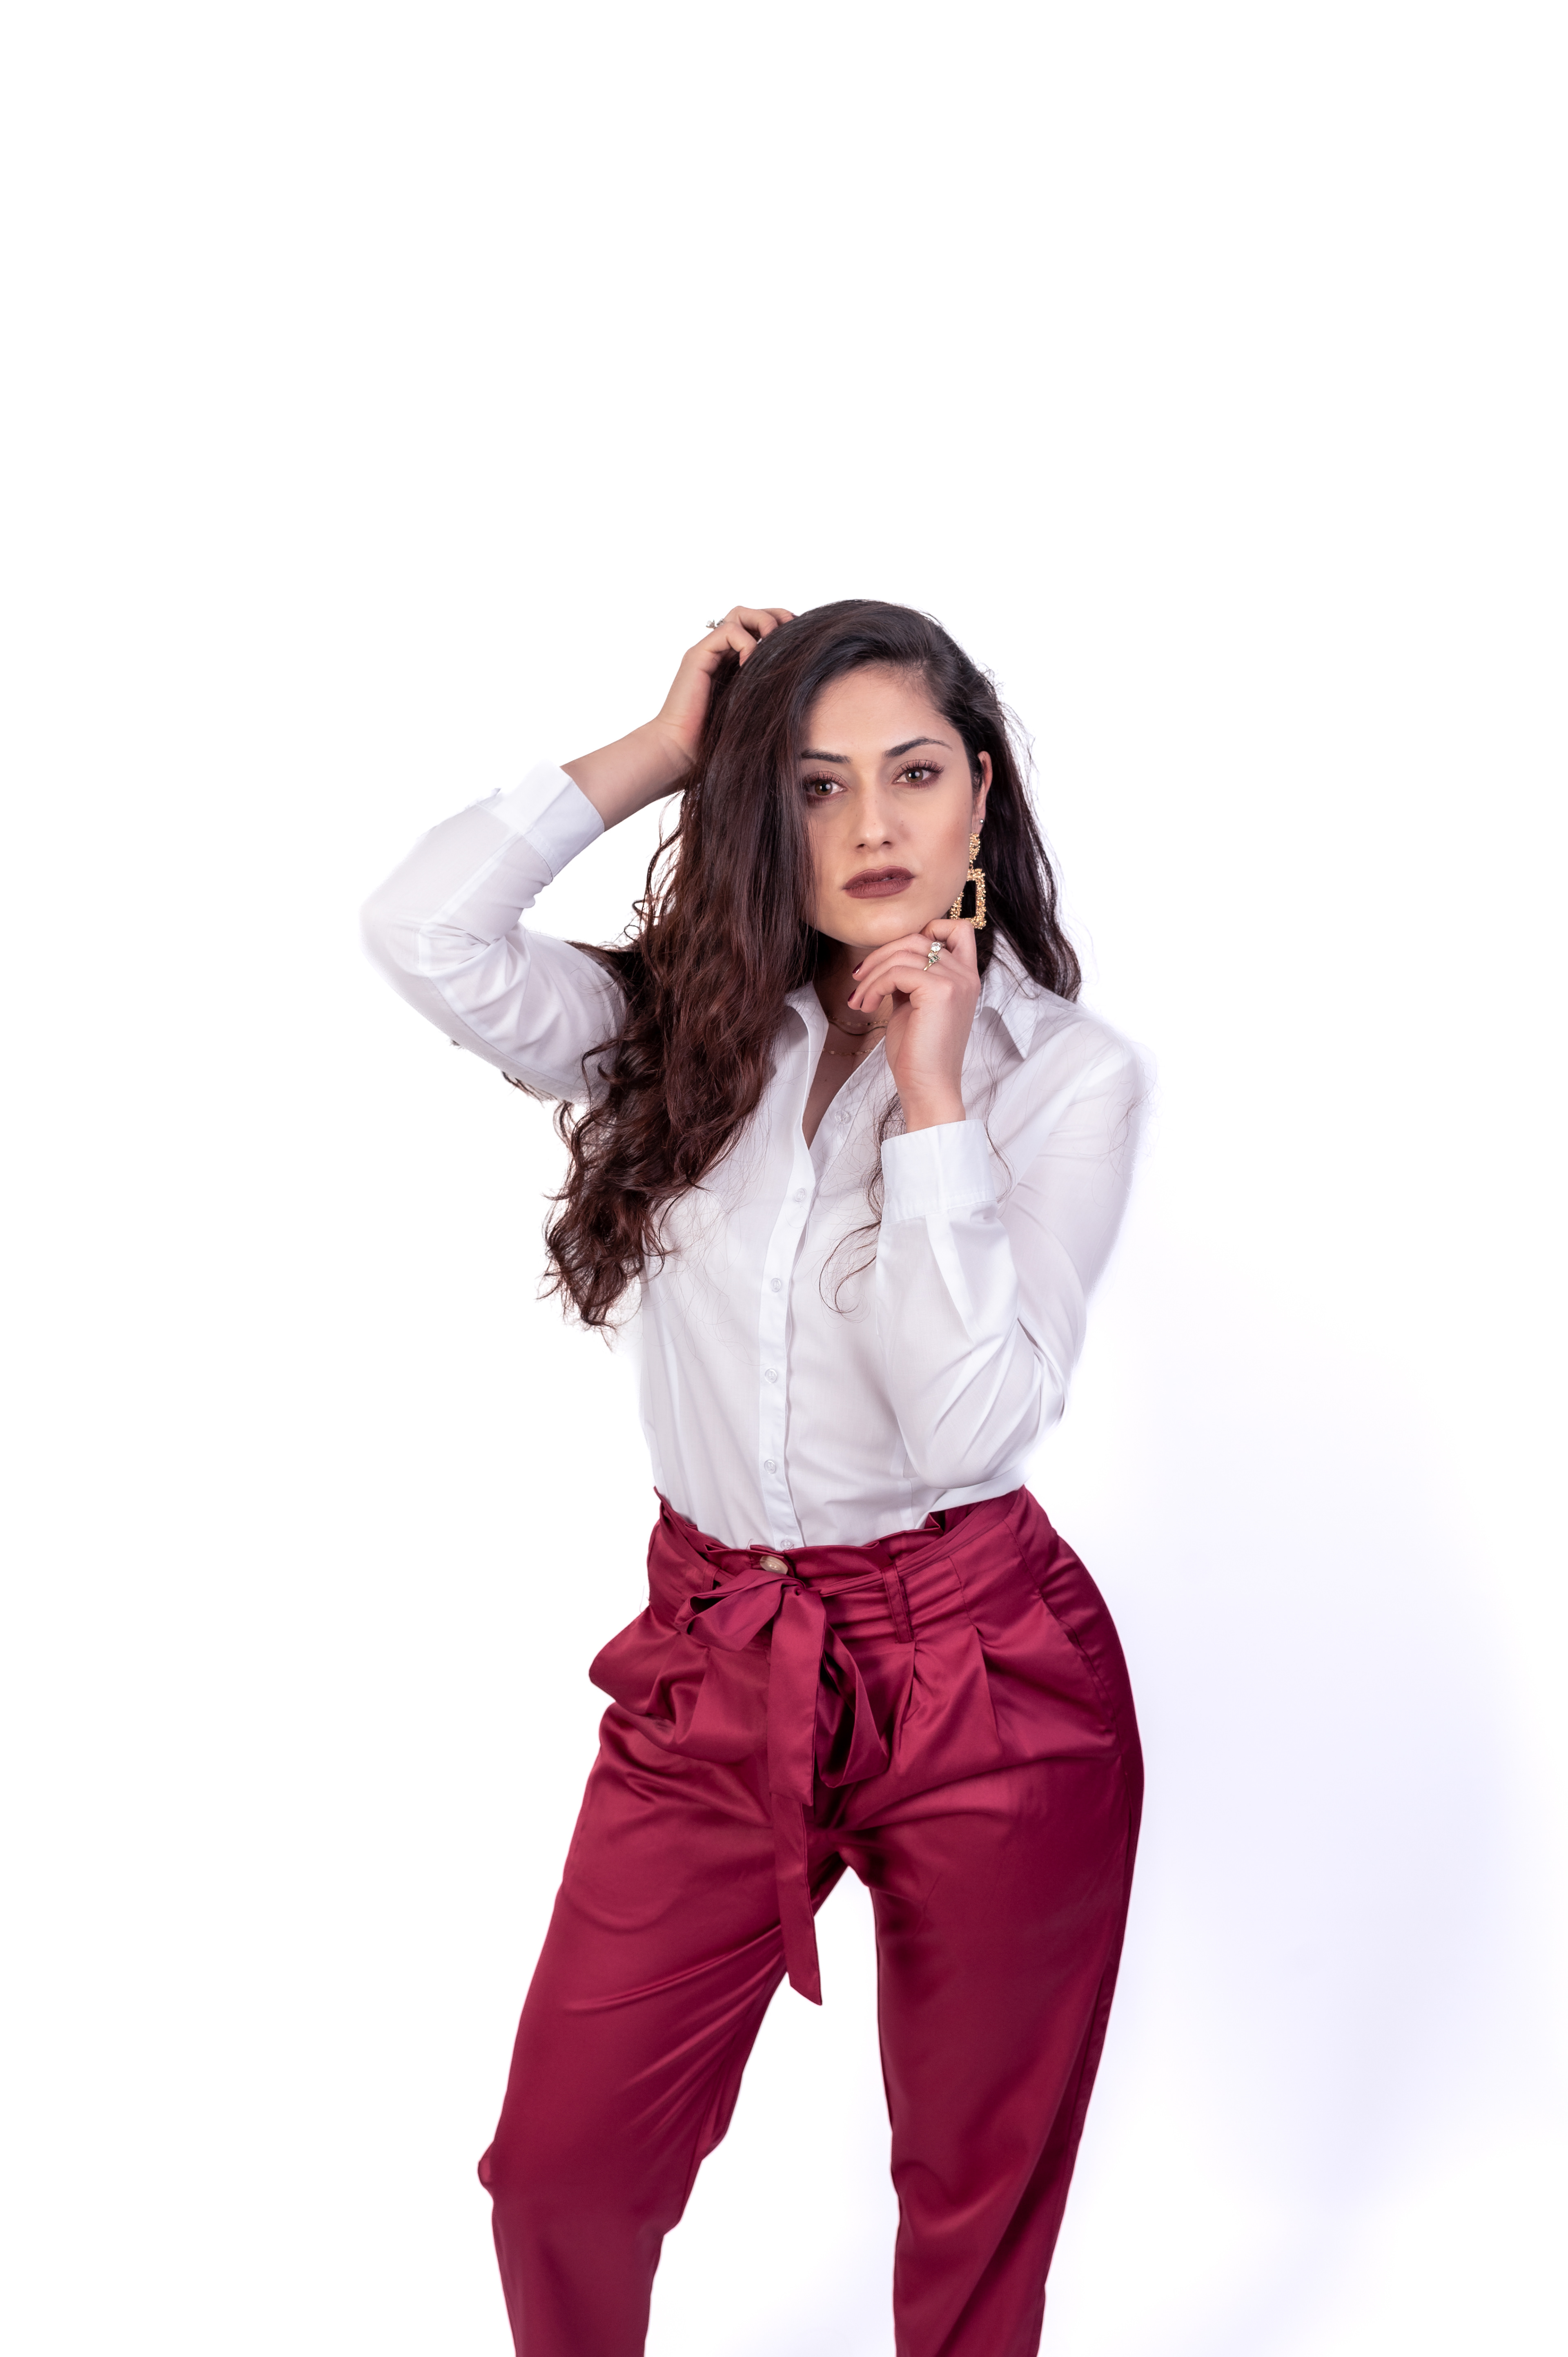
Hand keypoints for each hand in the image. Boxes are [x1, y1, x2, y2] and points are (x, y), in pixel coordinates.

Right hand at [652, 605, 795, 770]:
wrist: (681, 752)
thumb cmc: (716, 741)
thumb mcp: (755, 710)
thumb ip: (770, 691)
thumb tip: (804, 681)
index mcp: (734, 664)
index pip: (758, 628)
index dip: (781, 628)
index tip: (801, 641)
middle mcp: (720, 653)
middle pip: (749, 614)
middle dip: (775, 616)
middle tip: (792, 633)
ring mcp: (708, 653)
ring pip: (738, 614)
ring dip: (762, 622)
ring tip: (773, 644)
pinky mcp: (697, 657)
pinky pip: (728, 631)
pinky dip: (747, 642)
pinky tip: (751, 664)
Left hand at [847, 917, 979, 1130]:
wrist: (927, 1088)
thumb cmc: (918, 1054)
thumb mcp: (913, 1005)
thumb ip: (909, 977)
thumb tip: (886, 958)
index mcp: (965, 978)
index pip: (955, 929)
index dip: (922, 932)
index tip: (891, 962)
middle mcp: (966, 976)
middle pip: (918, 936)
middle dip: (881, 955)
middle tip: (859, 980)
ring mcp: (957, 982)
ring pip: (904, 951)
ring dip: (872, 973)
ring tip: (859, 999)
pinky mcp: (941, 992)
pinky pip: (897, 971)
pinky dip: (874, 986)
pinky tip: (866, 1006)